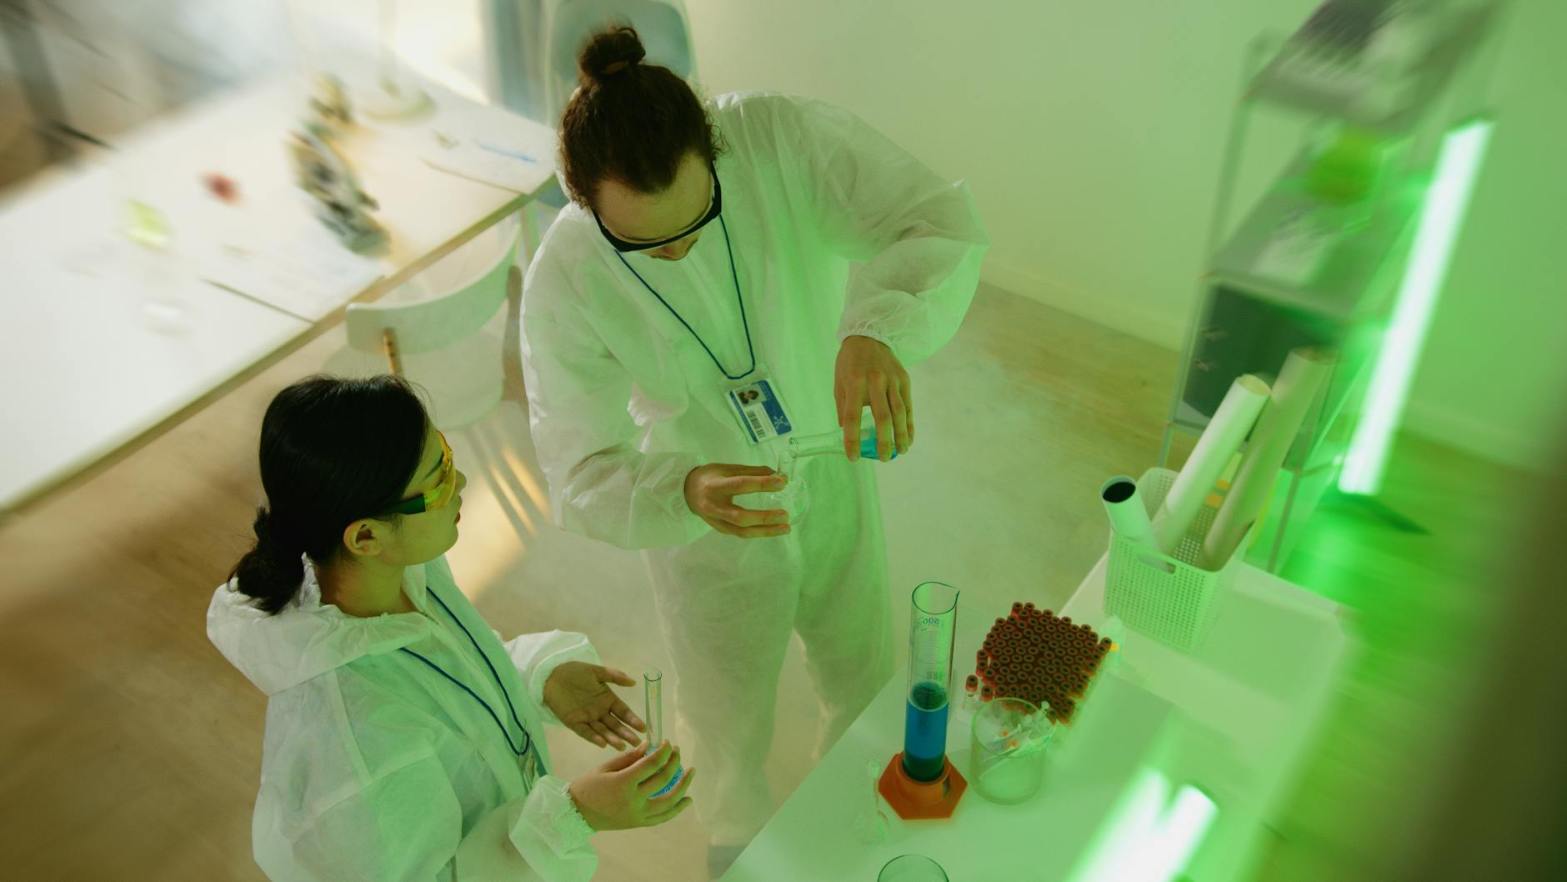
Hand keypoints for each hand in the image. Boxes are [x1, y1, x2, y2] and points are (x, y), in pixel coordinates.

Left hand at [544, 662, 645, 748]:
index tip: (643, 727)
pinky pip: (585, 732)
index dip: (633, 720)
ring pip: (602, 731)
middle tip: (636, 742)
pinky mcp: (574, 722)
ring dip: (612, 738)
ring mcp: (587, 718)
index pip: (623, 712)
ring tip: (621, 745)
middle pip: (615, 725)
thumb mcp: (597, 671)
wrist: (551, 674)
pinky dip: (594, 738)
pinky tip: (602, 743)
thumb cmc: (575, 672)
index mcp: (607, 699)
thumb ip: (615, 676)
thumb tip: (634, 682)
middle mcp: (599, 711)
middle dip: (626, 733)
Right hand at [568, 741, 694, 830]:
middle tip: (677, 751)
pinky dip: (676, 809)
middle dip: (673, 762)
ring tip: (691, 772)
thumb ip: (629, 757)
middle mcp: (634, 800)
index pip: (651, 764)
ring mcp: (638, 814)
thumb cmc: (588, 786)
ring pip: (668, 802)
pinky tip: (686, 799)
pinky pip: (662, 817)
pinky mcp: (638, 824)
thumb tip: (649, 745)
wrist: (577, 814)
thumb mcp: (606, 767)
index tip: (668, 742)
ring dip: (683, 786)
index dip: (663, 752)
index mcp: (623, 783)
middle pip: (662, 779)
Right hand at [684, 464, 790, 538]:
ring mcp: (716, 521)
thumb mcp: (728, 468)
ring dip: (766, 531)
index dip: (762, 484)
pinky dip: (758, 532)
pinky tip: (772, 529)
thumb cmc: (710, 477)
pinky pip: (741, 533)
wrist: (686, 491)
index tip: (782, 482)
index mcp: (715, 486)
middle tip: (785, 514)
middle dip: (764, 517)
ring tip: (785, 527)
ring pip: (742, 531)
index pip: (741, 485)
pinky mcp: (720, 529)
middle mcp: (714, 506)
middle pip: (740, 517)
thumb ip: (752, 472)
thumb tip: (778, 475)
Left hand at [834, 335, 911, 460]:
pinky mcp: (904, 380)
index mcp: (854, 382)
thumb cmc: (849, 364)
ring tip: (900, 452)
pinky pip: (908, 406)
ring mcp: (893, 380)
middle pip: (883, 417)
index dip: (852, 439)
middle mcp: (876, 381)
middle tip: (883, 459)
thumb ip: (843, 408)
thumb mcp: (839, 383)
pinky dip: (910, 424)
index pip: (852, 416)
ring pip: (900, 413)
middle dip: (884, 441)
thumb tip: (846, 433)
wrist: (869, 336)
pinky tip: (909, 438)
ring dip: (901, 435)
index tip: (852, 457)